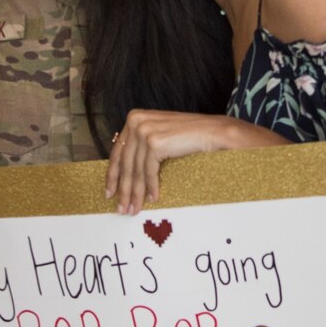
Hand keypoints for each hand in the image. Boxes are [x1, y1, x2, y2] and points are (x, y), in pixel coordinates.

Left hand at [106, 111, 267, 214]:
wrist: (214, 132)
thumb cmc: (190, 136)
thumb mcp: (161, 135)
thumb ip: (142, 145)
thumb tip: (123, 171)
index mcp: (134, 117)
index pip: (118, 151)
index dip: (113, 175)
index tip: (110, 192)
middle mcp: (136, 121)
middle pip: (125, 163)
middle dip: (124, 189)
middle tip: (122, 208)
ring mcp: (145, 130)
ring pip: (136, 170)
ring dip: (135, 193)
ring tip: (134, 209)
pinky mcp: (155, 142)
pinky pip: (149, 172)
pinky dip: (150, 187)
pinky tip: (153, 199)